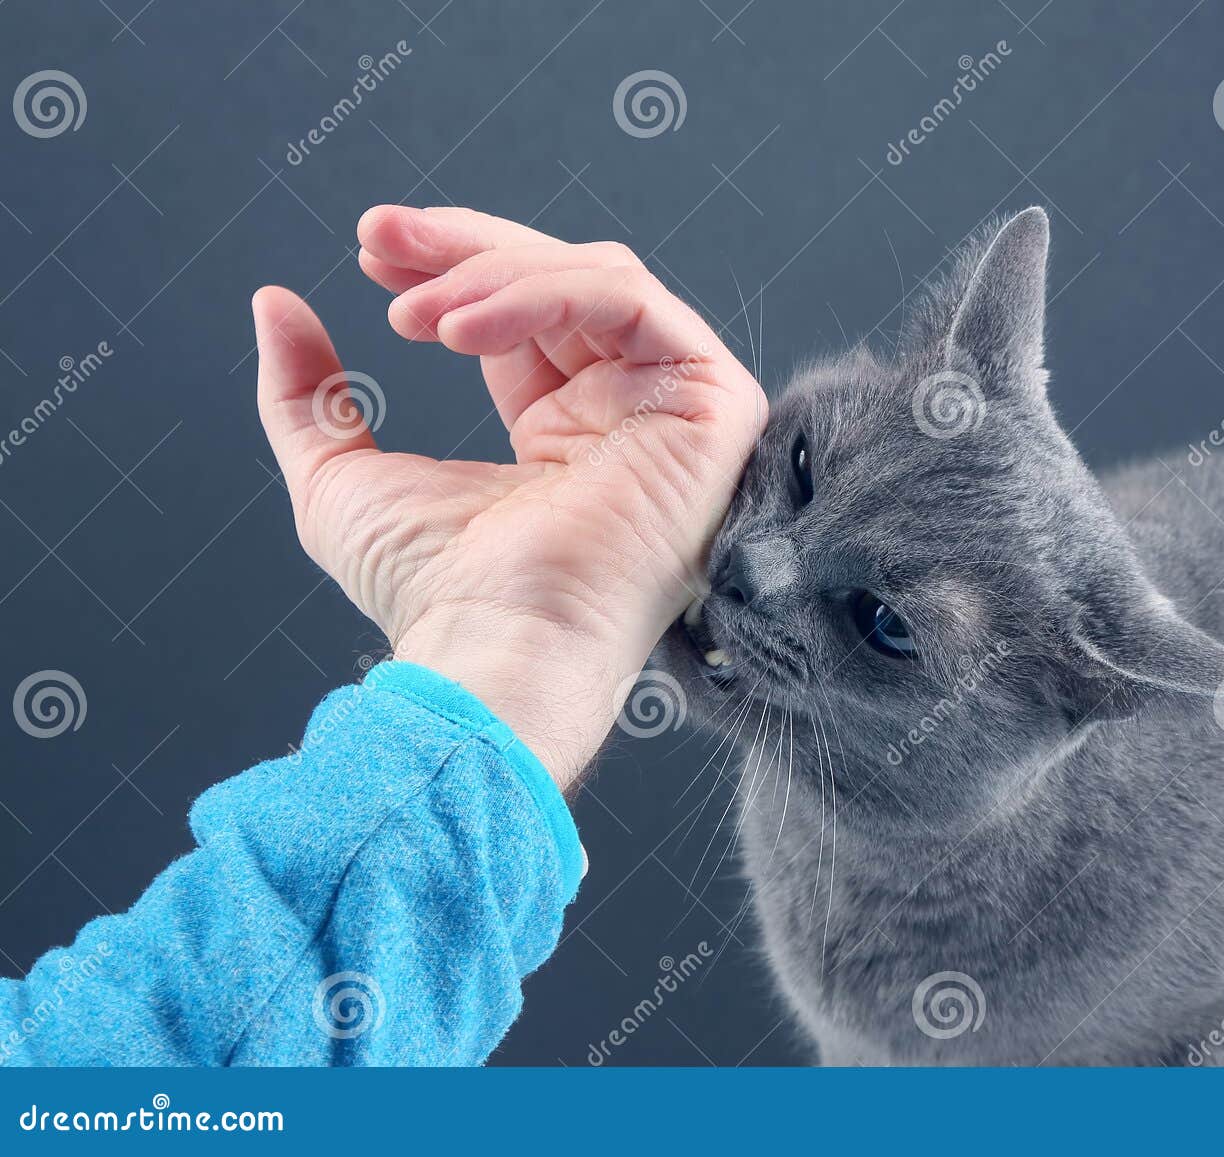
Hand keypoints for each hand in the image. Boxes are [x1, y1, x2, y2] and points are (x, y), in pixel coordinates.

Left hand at [254, 206, 765, 790]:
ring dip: (494, 274)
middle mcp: (625, 413)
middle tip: (379, 237)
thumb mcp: (340, 477)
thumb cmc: (431, 593)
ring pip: (599, 278)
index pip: (521, 312)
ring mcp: (676, 408)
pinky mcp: (714, 407)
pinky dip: (545, 294)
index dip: (451, 266)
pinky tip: (461, 327)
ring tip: (414, 314)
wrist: (494, 649)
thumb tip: (275, 303)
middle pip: (562, 280)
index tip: (369, 249)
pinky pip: (633, 304)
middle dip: (466, 247)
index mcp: (563, 431)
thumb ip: (311, 392)